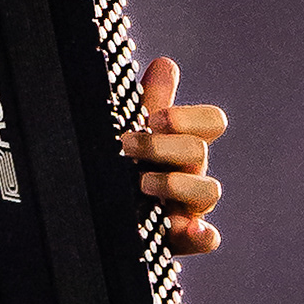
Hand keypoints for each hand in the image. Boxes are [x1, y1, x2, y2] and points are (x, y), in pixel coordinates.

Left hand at [120, 55, 225, 253]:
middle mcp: (192, 172)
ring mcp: (189, 207)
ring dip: (177, 183)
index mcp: (184, 143)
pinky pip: (207, 238)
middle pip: (199, 151)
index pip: (210, 122)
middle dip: (162, 145)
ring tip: (142, 184)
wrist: (93, 214)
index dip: (187, 118)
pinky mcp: (180, 239)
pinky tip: (189, 229)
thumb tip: (166, 64)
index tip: (152, 118)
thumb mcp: (130, 132)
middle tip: (126, 145)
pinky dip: (202, 234)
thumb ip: (149, 102)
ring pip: (208, 191)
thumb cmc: (118, 165)